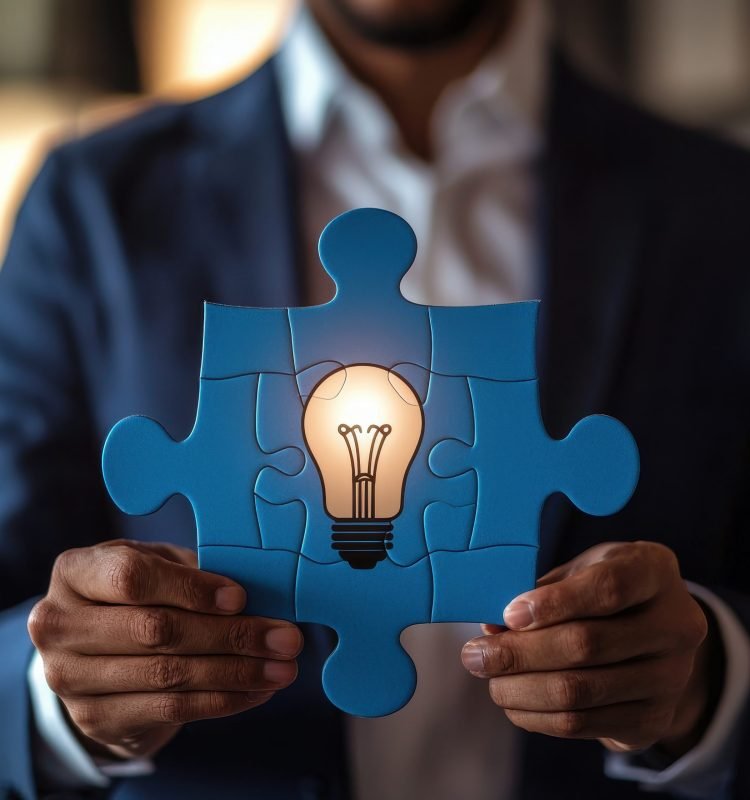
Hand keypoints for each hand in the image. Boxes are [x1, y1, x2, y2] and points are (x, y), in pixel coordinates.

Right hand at [28, 540, 301, 759]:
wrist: (94, 654)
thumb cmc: (136, 593)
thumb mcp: (155, 565)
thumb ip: (192, 569)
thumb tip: (258, 585)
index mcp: (75, 572)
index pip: (131, 578)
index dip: (190, 588)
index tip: (240, 597)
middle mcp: (60, 625)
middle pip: (155, 630)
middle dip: (231, 635)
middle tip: (286, 638)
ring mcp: (70, 678)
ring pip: (168, 675)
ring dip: (237, 673)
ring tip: (283, 668)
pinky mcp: (95, 718)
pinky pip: (170, 710)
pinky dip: (223, 700)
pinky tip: (258, 690)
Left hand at [461, 541, 712, 752]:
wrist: (658, 635)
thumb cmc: (604, 589)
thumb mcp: (581, 570)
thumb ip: (542, 592)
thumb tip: (492, 625)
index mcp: (654, 571)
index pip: (609, 588)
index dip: (555, 602)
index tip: (509, 613)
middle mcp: (676, 625)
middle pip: (588, 644)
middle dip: (520, 653)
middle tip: (475, 655)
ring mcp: (671, 677)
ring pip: (581, 691)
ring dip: (521, 689)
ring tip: (488, 679)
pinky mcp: (654, 719)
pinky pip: (584, 724)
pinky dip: (537, 715)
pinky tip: (513, 702)